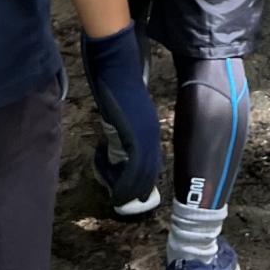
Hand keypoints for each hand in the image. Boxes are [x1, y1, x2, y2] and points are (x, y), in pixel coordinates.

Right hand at [79, 25, 161, 206]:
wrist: (118, 68)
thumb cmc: (118, 84)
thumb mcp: (124, 111)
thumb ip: (125, 127)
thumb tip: (117, 140)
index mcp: (150, 127)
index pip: (151, 160)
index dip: (144, 178)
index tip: (136, 191)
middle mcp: (152, 133)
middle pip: (149, 169)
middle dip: (139, 187)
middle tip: (127, 201)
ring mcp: (146, 134)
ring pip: (143, 172)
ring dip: (131, 189)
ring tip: (120, 200)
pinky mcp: (136, 135)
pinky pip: (134, 167)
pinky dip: (126, 183)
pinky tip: (119, 192)